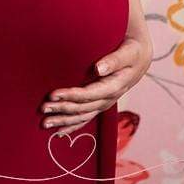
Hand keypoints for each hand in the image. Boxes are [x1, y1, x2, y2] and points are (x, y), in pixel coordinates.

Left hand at [38, 36, 152, 137]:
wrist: (139, 57)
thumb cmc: (133, 51)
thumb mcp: (128, 52)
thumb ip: (114, 60)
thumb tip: (98, 68)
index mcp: (115, 86)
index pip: (89, 94)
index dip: (71, 96)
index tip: (53, 94)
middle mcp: (109, 98)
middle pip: (83, 108)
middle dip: (62, 109)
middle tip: (43, 109)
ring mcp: (104, 103)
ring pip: (82, 116)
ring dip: (63, 120)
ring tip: (45, 123)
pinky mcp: (100, 103)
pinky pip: (86, 118)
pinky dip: (73, 125)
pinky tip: (59, 133)